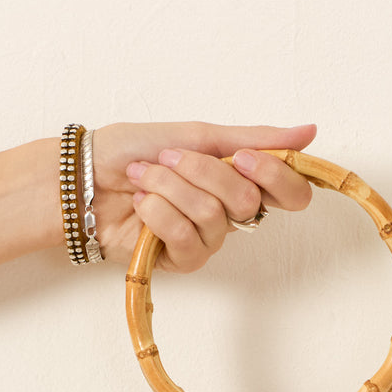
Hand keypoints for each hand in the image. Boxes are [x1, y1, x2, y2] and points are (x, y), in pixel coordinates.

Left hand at [90, 121, 316, 271]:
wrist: (82, 176)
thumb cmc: (131, 149)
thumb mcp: (196, 133)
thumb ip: (254, 137)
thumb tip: (309, 132)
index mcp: (240, 178)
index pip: (290, 192)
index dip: (275, 175)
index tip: (243, 157)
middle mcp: (230, 212)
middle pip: (250, 200)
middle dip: (204, 173)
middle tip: (170, 159)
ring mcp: (207, 238)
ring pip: (214, 217)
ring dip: (171, 188)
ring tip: (144, 179)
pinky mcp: (181, 260)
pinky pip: (189, 239)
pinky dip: (160, 214)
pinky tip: (141, 206)